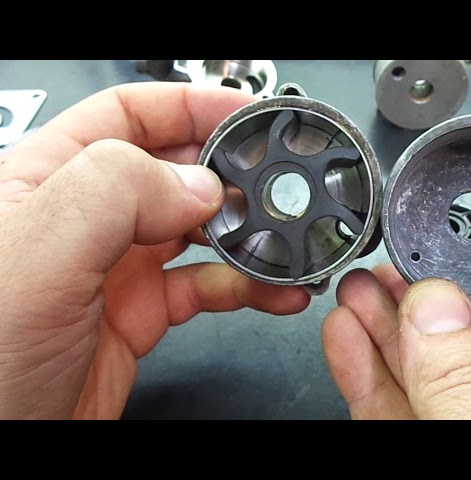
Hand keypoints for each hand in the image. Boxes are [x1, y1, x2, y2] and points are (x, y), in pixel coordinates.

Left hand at [0, 83, 309, 418]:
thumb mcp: (36, 255)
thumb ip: (115, 196)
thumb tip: (196, 184)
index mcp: (51, 180)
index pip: (131, 116)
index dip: (193, 107)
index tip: (249, 116)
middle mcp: (88, 219)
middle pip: (176, 171)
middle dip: (232, 175)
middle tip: (276, 189)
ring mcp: (116, 267)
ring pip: (200, 231)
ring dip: (250, 235)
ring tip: (286, 243)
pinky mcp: (140, 313)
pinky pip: (207, 286)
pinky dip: (248, 286)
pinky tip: (274, 290)